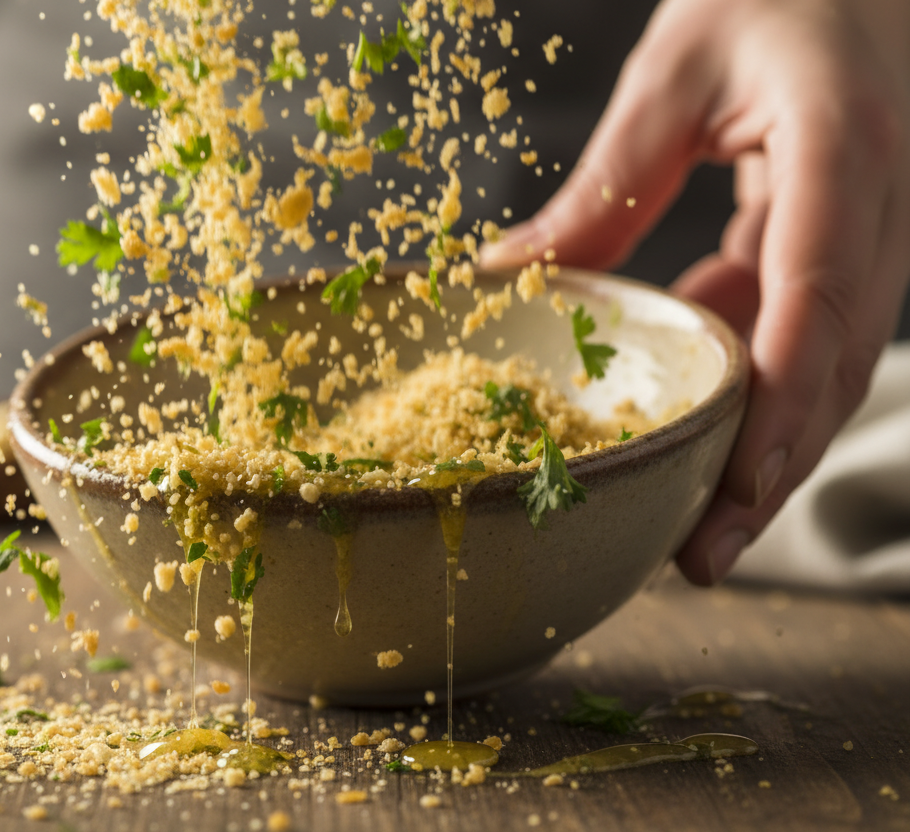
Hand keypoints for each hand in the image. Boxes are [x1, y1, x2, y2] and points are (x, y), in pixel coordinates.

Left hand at [480, 0, 909, 584]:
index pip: (824, 300)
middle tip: (705, 552)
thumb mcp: (672, 72)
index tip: (739, 489)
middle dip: (776, 463)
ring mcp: (876, 220)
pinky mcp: (850, 228)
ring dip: (761, 434)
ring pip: (828, 355)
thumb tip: (507, 277)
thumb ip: (605, 186)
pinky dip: (746, 361)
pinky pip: (802, 315)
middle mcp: (882, 200)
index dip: (784, 406)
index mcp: (846, 148)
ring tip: (694, 513)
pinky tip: (687, 387)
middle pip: (838, 360)